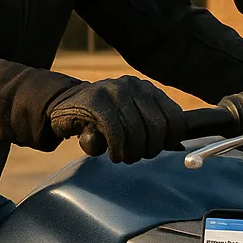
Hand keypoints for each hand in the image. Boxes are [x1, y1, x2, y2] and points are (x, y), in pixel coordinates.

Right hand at [48, 76, 187, 163]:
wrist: (64, 106)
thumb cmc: (102, 119)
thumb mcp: (131, 118)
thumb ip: (152, 127)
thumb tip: (178, 146)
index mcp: (148, 90)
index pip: (175, 118)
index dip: (171, 140)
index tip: (158, 149)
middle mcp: (135, 86)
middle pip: (157, 128)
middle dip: (149, 150)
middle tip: (135, 155)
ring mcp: (115, 90)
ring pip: (136, 132)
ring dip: (130, 153)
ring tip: (121, 156)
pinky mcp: (96, 101)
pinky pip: (116, 131)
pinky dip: (117, 149)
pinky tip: (112, 153)